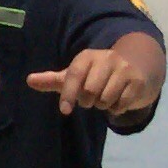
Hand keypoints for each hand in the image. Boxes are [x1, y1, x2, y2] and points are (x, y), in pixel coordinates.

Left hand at [29, 32, 165, 116]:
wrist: (134, 68)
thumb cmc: (95, 75)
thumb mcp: (74, 76)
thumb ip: (52, 80)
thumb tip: (29, 80)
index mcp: (86, 57)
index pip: (74, 75)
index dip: (68, 94)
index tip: (65, 110)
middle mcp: (106, 59)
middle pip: (90, 91)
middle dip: (88, 102)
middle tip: (91, 99)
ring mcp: (124, 69)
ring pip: (106, 99)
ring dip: (103, 105)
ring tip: (105, 98)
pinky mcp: (138, 81)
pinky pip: (121, 104)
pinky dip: (116, 108)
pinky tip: (117, 100)